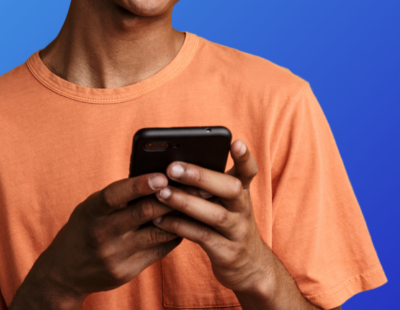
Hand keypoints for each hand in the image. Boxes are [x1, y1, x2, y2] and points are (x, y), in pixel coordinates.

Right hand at [11, 173, 181, 309]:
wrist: (65, 270)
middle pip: (142, 213)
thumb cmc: (84, 227)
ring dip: (178, 217)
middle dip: (169, 198)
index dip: (139, 185)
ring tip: (195, 203)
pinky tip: (183, 224)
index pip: (116, 194)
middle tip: (193, 187)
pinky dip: (173, 235)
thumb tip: (155, 179)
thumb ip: (117, 197)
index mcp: (92, 211)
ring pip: (157, 234)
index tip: (161, 176)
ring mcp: (116, 255)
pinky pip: (158, 251)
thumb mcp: (92, 207)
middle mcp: (103, 233)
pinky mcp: (127, 272)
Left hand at [151, 140, 274, 296]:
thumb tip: (171, 163)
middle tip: (173, 167)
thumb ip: (207, 184)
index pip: (249, 170)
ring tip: (161, 192)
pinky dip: (179, 226)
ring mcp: (237, 232)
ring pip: (215, 214)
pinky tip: (159, 219)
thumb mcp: (224, 202)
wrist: (249, 267)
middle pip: (231, 188)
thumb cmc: (226, 223)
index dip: (244, 157)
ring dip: (185, 202)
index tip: (235, 142)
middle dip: (201, 176)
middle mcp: (243, 209)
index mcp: (242, 192)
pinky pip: (201, 237)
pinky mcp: (227, 253)